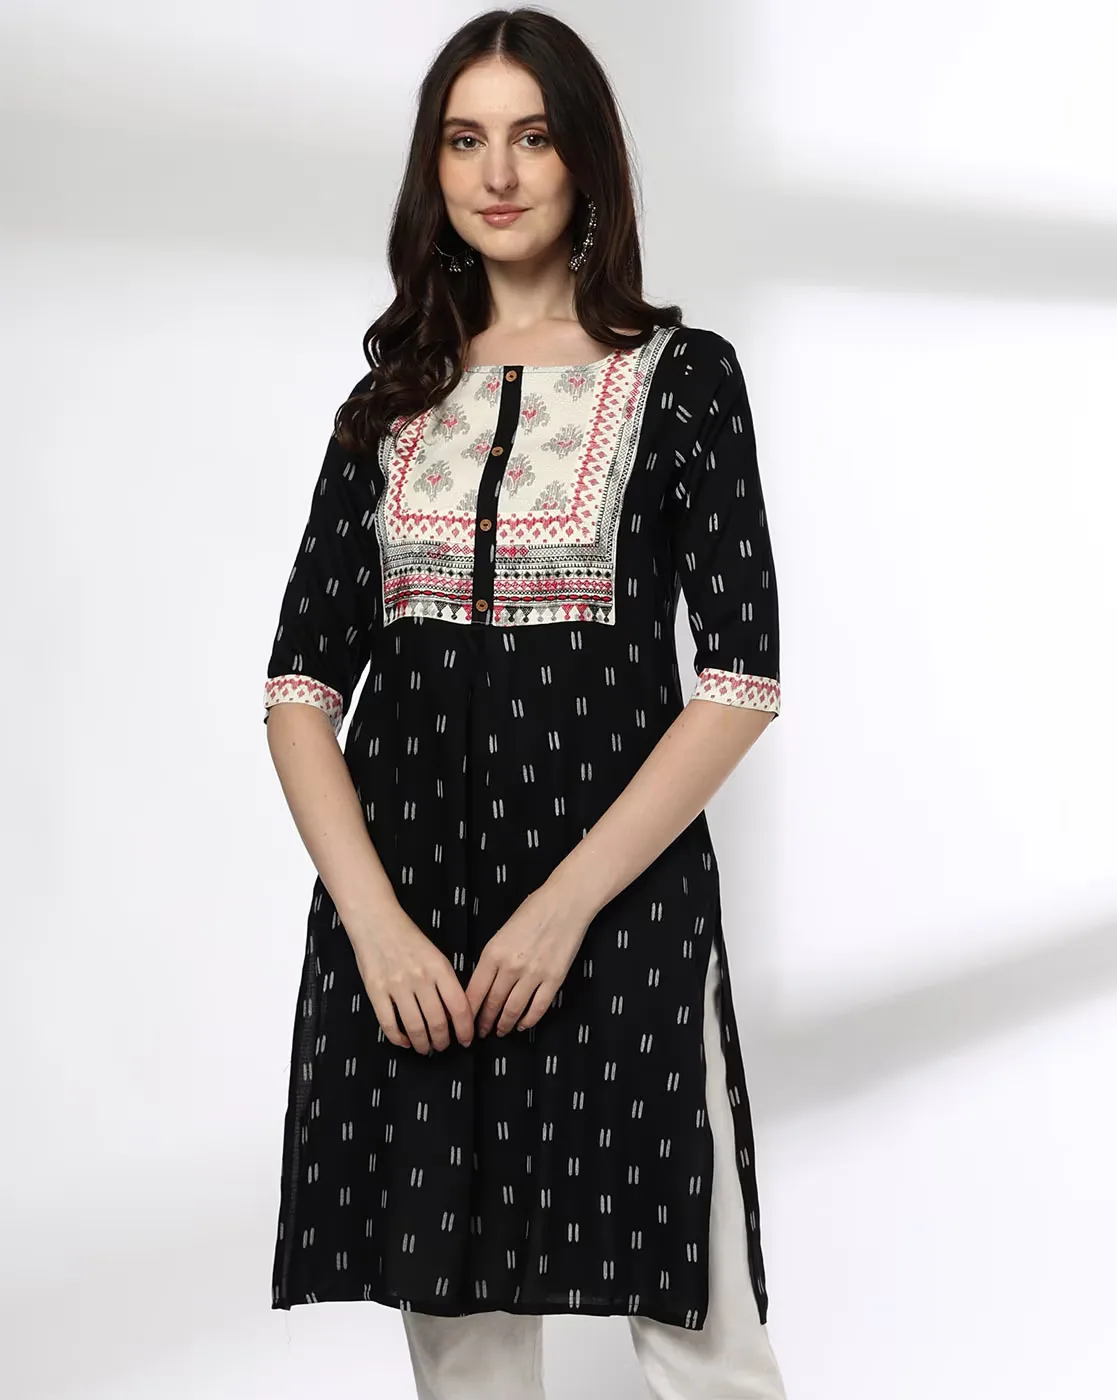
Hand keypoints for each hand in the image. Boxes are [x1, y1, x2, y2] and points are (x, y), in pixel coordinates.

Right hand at [347, 906, 474, 1054]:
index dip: (465, 1029)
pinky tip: (404, 1041)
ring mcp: (397, 985)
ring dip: (423, 1044)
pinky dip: (398, 1038)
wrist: (377, 922)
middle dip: (443, 1041)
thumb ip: (446, 982)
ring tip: (425, 1048)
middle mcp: (420, 978)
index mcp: (439, 968)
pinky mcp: (376, 990)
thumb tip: (456, 1014)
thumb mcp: (436, 956)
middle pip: (438, 1022)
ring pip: (415, 1027)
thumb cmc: (409, 938)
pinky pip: (388, 1023)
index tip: (466, 1040)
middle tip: (443, 1046)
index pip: (459, 1007)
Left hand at [465, 881, 592, 1037]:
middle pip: (492, 1004)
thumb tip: (484, 983)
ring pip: (513, 1009)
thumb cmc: (533, 911)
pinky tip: (523, 1024)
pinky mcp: (554, 979)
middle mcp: (511, 966)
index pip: (475, 991)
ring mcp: (533, 974)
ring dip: (504, 1024)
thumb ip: (492, 958)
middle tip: (480, 1032)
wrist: (565, 903)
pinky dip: (529, 1020)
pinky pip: (538, 1007)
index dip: (468, 1012)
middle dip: (484, 1022)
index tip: (465, 1022)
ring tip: (500, 1030)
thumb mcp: (502, 932)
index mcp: (493, 952)